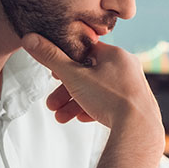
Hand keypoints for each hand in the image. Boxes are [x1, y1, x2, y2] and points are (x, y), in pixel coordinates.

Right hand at [21, 32, 160, 134]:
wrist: (138, 129)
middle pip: (89, 75)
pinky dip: (94, 109)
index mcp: (115, 54)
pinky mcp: (136, 105)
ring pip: (98, 92)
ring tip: (61, 117)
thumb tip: (30, 38)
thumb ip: (51, 58)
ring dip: (76, 103)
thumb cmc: (110, 99)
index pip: (85, 50)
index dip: (66, 61)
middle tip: (52, 103)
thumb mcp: (73, 76)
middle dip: (66, 91)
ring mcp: (133, 87)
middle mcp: (128, 67)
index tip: (54, 74)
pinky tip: (82, 118)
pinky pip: (111, 104)